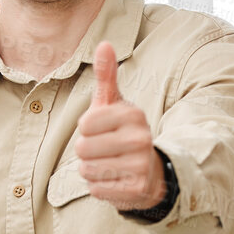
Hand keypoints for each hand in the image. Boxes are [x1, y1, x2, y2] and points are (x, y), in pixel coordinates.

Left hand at [75, 41, 166, 211]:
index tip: (102, 130)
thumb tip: (104, 43)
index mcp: (133, 114)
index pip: (84, 125)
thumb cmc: (123, 132)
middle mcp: (141, 138)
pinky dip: (100, 187)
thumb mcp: (115, 104)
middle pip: (83, 148)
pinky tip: (115, 180)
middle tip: (105, 151)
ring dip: (92, 170)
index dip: (86, 130)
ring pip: (88, 170)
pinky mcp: (136, 189)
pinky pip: (96, 189)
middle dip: (87, 152)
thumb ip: (106, 76)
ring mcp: (141, 165)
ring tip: (110, 164)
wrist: (150, 171)